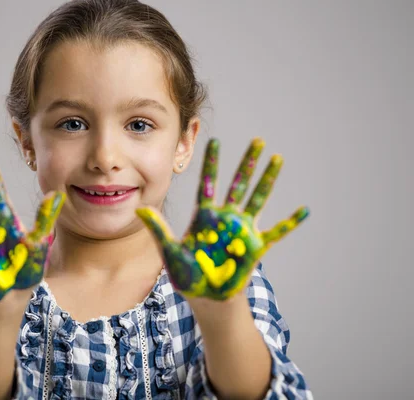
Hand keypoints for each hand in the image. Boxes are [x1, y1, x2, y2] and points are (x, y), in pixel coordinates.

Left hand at [136, 138, 308, 300]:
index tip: (215, 140)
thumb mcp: (169, 251)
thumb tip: (139, 209)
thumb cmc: (188, 275)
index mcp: (204, 216)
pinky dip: (290, 222)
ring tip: (277, 159)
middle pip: (238, 184)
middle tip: (257, 141)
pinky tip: (304, 210)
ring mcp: (242, 230)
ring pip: (257, 199)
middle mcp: (225, 218)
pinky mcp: (255, 247)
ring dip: (268, 180)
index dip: (212, 162)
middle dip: (247, 162)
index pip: (208, 183)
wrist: (206, 297)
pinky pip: (276, 232)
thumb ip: (158, 229)